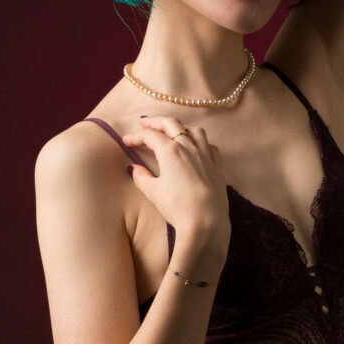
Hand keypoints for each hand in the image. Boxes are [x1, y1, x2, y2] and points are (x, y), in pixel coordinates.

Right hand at [121, 115, 229, 248]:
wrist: (206, 222)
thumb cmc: (177, 207)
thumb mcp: (153, 192)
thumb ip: (141, 177)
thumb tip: (134, 169)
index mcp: (171, 151)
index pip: (150, 136)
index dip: (136, 137)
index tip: (126, 141)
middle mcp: (189, 148)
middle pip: (171, 124)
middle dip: (156, 121)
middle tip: (144, 122)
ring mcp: (206, 156)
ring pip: (194, 130)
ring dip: (180, 127)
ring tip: (172, 131)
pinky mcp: (217, 167)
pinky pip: (210, 146)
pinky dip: (200, 142)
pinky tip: (196, 147)